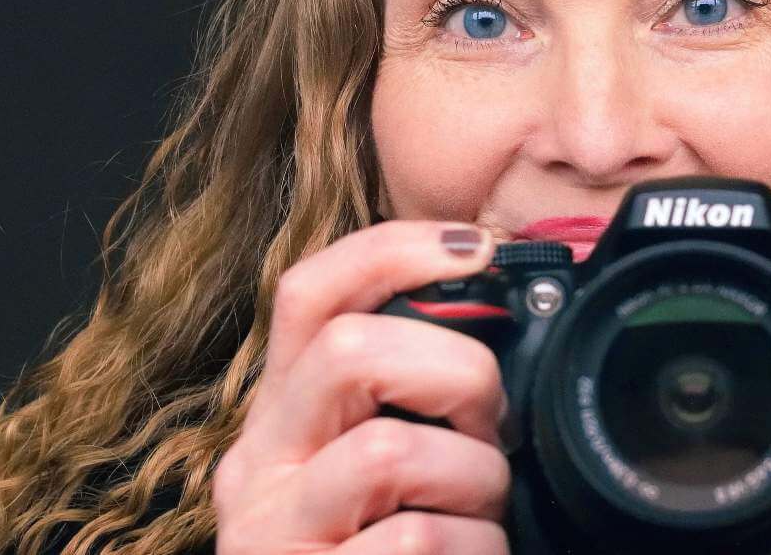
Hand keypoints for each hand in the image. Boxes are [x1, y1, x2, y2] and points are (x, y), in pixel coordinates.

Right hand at [213, 222, 511, 554]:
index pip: (309, 292)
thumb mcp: (393, 461)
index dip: (393, 249)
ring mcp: (273, 534)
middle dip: (454, 371)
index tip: (478, 246)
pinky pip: (416, 542)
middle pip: (347, 351)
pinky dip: (475, 549)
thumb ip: (417, 397)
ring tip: (484, 513)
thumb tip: (510, 320)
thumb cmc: (388, 550)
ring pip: (388, 453)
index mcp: (286, 412)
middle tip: (490, 421)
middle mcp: (260, 465)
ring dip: (475, 479)